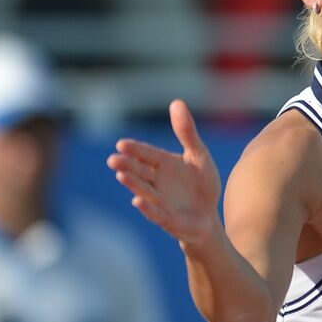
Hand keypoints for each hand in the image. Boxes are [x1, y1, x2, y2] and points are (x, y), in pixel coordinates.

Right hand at [107, 100, 221, 246]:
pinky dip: (147, 208)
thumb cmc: (201, 184)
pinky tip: (138, 201)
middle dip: (127, 166)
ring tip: (121, 176)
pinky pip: (156, 213)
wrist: (208, 216)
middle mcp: (156, 181)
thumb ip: (187, 132)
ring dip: (132, 183)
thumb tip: (177, 101)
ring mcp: (160, 201)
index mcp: (163, 163)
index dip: (135, 149)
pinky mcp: (167, 219)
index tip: (122, 144)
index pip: (146, 154)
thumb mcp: (199, 155)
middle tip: (113, 160)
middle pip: (139, 171)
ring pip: (144, 190)